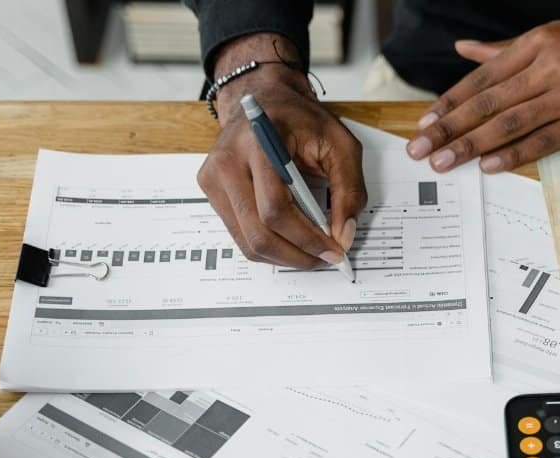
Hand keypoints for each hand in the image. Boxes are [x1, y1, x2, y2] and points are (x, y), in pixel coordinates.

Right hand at [198, 34, 365, 267]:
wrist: (264, 98)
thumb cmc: (301, 119)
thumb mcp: (340, 145)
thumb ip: (349, 190)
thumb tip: (343, 235)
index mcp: (258, 143)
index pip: (275, 209)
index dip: (307, 238)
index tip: (334, 249)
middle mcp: (227, 162)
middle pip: (258, 232)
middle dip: (297, 254)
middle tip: (325, 258)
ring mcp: (213, 178)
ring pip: (247, 241)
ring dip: (283, 256)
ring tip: (310, 253)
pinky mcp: (211, 190)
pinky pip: (240, 234)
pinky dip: (269, 246)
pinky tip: (290, 241)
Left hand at [406, 11, 559, 173]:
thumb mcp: (558, 34)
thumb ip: (508, 49)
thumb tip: (465, 49)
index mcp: (539, 42)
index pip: (483, 76)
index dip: (451, 101)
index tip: (425, 121)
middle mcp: (551, 66)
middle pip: (489, 101)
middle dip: (450, 127)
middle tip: (420, 148)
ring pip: (511, 122)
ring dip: (472, 145)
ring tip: (444, 162)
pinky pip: (546, 140)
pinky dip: (516, 154)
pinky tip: (490, 166)